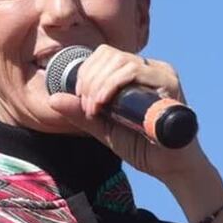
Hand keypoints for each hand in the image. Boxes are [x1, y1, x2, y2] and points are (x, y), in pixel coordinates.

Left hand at [46, 44, 210, 182]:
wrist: (170, 168)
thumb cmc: (141, 146)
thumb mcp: (104, 128)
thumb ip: (81, 113)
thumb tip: (52, 98)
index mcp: (137, 73)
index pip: (104, 56)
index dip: (86, 72)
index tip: (80, 99)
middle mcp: (150, 68)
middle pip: (109, 55)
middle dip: (89, 79)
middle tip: (87, 107)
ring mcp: (161, 74)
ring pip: (120, 61)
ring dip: (98, 84)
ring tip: (94, 109)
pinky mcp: (169, 84)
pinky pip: (135, 71)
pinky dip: (113, 84)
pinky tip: (104, 104)